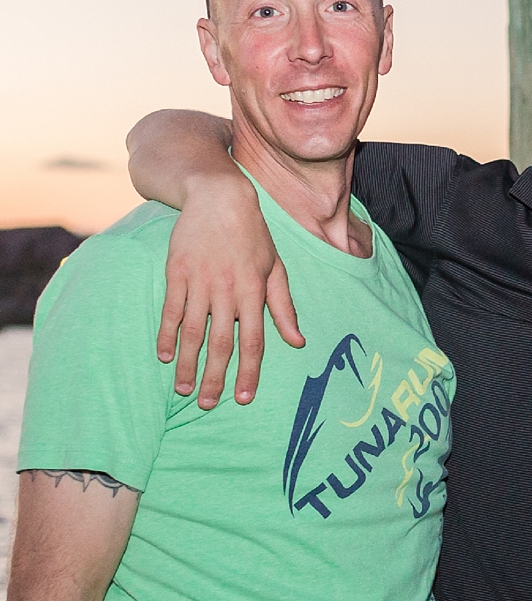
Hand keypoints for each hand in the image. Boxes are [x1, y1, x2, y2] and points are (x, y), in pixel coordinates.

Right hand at [158, 172, 303, 408]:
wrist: (219, 196)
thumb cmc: (253, 235)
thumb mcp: (275, 268)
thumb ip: (284, 307)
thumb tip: (298, 342)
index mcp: (254, 291)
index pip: (253, 341)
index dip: (249, 372)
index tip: (243, 398)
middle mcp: (227, 290)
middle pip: (221, 343)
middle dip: (215, 377)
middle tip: (207, 404)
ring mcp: (199, 281)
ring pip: (193, 331)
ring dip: (188, 363)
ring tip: (184, 389)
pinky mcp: (177, 272)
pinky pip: (170, 309)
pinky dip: (166, 334)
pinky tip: (164, 356)